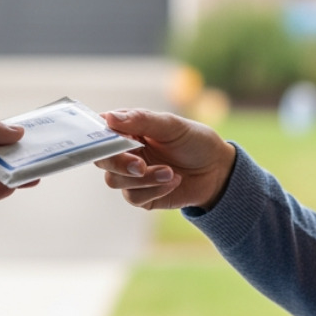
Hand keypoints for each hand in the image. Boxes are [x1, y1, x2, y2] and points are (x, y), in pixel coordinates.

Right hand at [97, 108, 236, 211]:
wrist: (217, 171)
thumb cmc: (195, 141)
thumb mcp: (172, 125)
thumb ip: (142, 120)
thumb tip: (110, 118)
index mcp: (128, 130)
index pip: (101, 131)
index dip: (97, 137)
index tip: (110, 141)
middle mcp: (125, 152)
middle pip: (101, 159)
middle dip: (119, 163)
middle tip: (140, 165)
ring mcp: (131, 175)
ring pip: (115, 181)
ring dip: (144, 178)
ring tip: (170, 172)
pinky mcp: (141, 195)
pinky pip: (133, 197)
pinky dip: (154, 190)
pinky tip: (174, 181)